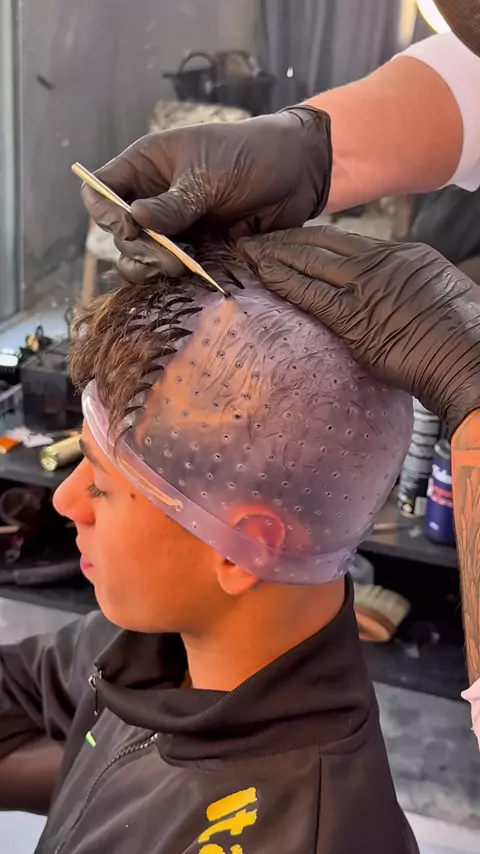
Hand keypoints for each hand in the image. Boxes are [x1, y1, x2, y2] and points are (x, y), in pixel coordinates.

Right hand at [81, 106, 330, 282]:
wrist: (299, 172)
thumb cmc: (250, 154)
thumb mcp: (207, 174)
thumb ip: (172, 204)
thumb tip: (132, 221)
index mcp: (145, 167)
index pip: (99, 190)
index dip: (104, 212)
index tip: (129, 225)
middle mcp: (152, 199)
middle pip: (120, 234)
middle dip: (138, 248)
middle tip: (169, 254)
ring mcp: (174, 228)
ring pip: (142, 260)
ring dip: (153, 268)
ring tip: (182, 265)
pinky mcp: (197, 251)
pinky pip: (175, 272)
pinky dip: (179, 279)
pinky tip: (196, 275)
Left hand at [238, 225, 479, 432]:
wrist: (471, 358)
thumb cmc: (461, 336)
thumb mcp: (433, 292)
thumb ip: (400, 287)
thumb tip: (377, 298)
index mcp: (402, 254)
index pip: (345, 241)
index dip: (310, 239)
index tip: (285, 240)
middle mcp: (382, 261)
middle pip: (321, 242)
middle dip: (283, 239)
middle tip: (251, 237)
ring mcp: (368, 287)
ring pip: (310, 261)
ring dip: (273, 255)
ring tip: (244, 252)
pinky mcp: (356, 317)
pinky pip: (310, 294)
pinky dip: (282, 282)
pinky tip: (260, 275)